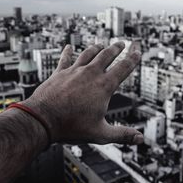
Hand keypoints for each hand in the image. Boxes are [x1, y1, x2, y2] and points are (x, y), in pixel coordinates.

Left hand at [22, 42, 143, 144]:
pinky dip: (67, 52)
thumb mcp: (101, 133)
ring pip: (89, 54)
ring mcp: (75, 71)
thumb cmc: (71, 127)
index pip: (123, 68)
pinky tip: (68, 46)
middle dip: (116, 48)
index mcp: (103, 86)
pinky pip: (65, 59)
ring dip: (96, 48)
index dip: (133, 59)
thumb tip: (140, 139)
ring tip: (101, 44)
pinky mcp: (60, 73)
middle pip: (107, 55)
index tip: (138, 51)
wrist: (42, 120)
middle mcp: (90, 74)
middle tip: (121, 43)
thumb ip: (122, 134)